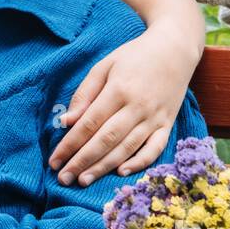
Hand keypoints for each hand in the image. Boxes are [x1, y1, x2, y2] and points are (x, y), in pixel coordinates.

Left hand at [48, 26, 199, 184]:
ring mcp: (155, 117)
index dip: (70, 145)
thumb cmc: (134, 56)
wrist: (175, 48)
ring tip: (84, 180)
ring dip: (104, 167)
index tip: (54, 161)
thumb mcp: (105, 66)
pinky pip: (155, 149)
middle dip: (82, 161)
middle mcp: (137, 107)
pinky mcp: (168, 124)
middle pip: (106, 140)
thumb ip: (85, 94)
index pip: (89, 124)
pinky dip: (140, 163)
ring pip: (127, 148)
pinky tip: (121, 172)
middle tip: (64, 178)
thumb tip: (67, 122)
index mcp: (119, 90)